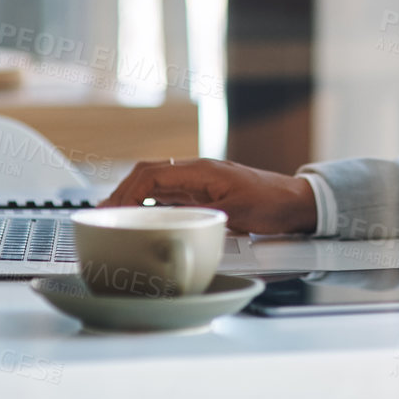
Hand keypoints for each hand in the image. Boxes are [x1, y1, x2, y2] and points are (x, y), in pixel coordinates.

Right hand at [100, 158, 318, 235]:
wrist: (296, 201)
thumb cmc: (272, 203)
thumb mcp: (238, 214)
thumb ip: (205, 219)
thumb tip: (174, 227)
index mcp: (201, 171)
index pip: (152, 175)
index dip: (126, 192)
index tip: (110, 210)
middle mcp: (197, 172)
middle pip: (148, 175)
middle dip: (121, 192)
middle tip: (102, 216)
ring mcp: (199, 182)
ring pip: (156, 184)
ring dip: (132, 198)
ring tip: (114, 218)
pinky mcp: (204, 193)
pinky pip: (169, 194)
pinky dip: (150, 204)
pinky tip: (142, 219)